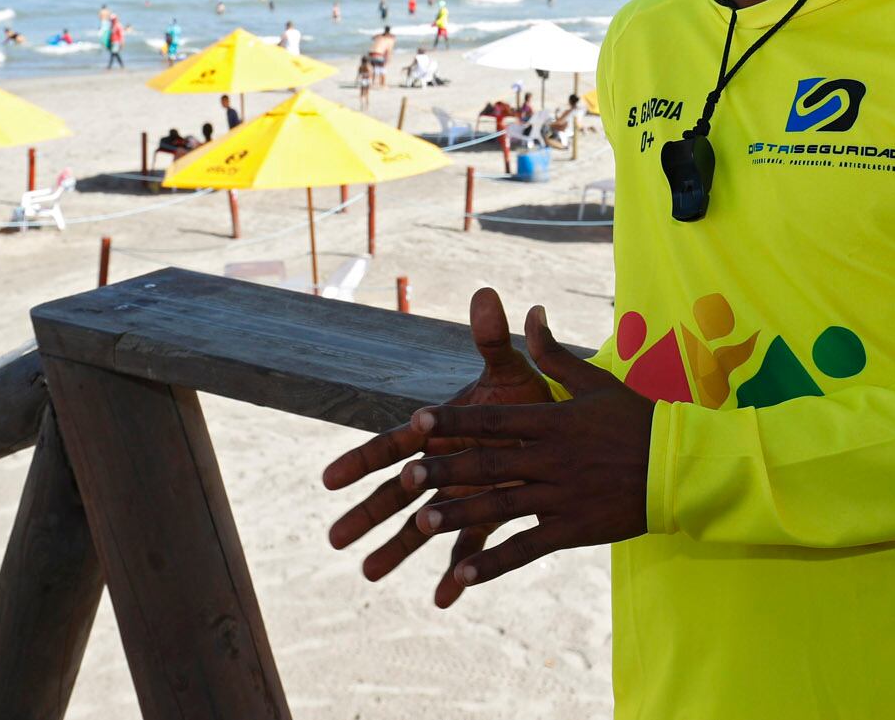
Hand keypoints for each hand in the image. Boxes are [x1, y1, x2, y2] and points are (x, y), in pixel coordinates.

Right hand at [322, 287, 555, 606]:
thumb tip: (487, 295)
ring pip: (422, 527)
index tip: (329, 479)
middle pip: (395, 494)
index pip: (392, 445)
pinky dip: (458, 575)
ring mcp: (462, 496)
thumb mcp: (510, 372)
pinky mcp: (488, 519)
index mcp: (439, 432)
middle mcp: (443, 468)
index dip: (362, 460)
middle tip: (334, 539)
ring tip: (370, 576)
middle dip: (366, 515)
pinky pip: (469, 549)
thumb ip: (494, 340)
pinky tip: (446, 598)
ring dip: (397, 550)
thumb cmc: (528, 395)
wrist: (564, 428)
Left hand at [404, 305, 651, 597]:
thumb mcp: (596, 381)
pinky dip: (495, 563)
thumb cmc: (635, 420)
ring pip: (503, 507)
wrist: (680, 467)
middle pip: (490, 464)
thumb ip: (555, 353)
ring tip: (422, 524)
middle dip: (446, 471)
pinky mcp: (573, 529)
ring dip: (461, 517)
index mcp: (553, 421)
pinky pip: (528, 548)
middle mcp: (553, 458)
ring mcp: (562, 496)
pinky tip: (463, 574)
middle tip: (406, 479)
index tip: (417, 422)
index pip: (495, 421)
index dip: (455, 422)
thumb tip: (532, 311)